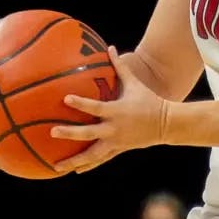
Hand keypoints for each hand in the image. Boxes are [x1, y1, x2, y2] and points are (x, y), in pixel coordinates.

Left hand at [50, 46, 167, 173]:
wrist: (166, 123)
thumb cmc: (148, 99)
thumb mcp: (135, 83)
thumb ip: (120, 66)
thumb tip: (110, 47)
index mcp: (116, 111)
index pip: (95, 107)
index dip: (81, 103)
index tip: (65, 99)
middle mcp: (114, 129)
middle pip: (88, 133)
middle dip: (70, 133)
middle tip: (52, 132)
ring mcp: (116, 142)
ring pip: (92, 154)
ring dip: (74, 160)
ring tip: (56, 166)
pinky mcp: (118, 150)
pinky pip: (100, 159)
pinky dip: (87, 165)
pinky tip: (74, 170)